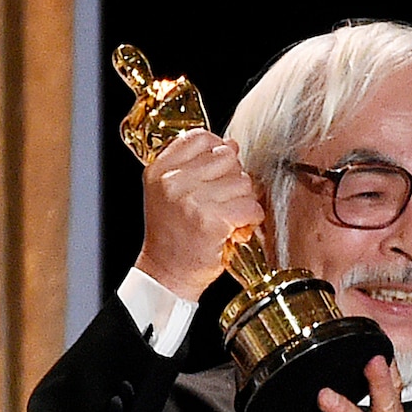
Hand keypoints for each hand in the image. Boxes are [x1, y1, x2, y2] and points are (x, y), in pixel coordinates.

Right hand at [134, 129, 263, 300]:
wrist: (167, 274)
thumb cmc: (172, 235)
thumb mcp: (169, 192)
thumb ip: (195, 165)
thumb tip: (231, 144)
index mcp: (160, 171)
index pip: (200, 137)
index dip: (218, 148)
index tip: (220, 168)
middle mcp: (173, 182)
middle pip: (227, 157)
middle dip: (234, 178)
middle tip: (225, 199)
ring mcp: (193, 201)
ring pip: (243, 182)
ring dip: (243, 201)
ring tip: (229, 216)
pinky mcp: (213, 221)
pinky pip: (250, 206)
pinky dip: (251, 219)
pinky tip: (237, 228)